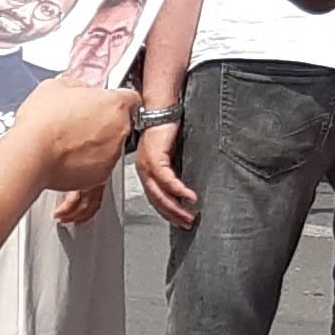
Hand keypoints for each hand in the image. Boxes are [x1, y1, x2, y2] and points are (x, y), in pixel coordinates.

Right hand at [29, 81, 136, 229]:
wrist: (32, 153)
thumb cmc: (43, 121)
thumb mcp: (57, 86)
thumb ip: (79, 87)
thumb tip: (79, 91)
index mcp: (115, 105)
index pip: (131, 98)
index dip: (117, 99)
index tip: (107, 103)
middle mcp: (120, 131)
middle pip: (120, 124)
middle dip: (104, 123)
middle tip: (79, 122)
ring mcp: (112, 155)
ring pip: (110, 147)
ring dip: (96, 144)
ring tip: (69, 142)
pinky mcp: (101, 176)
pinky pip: (98, 167)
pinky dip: (86, 163)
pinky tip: (67, 157)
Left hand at [133, 117, 201, 232]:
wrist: (163, 110)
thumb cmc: (168, 130)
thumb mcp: (171, 156)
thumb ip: (174, 171)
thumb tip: (185, 188)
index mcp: (146, 172)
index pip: (155, 199)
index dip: (167, 213)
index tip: (179, 222)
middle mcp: (144, 170)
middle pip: (157, 201)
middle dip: (173, 215)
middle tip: (187, 224)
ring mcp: (147, 165)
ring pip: (160, 194)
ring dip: (176, 208)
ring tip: (190, 216)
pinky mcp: (155, 157)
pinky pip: (167, 180)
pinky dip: (178, 190)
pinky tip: (190, 198)